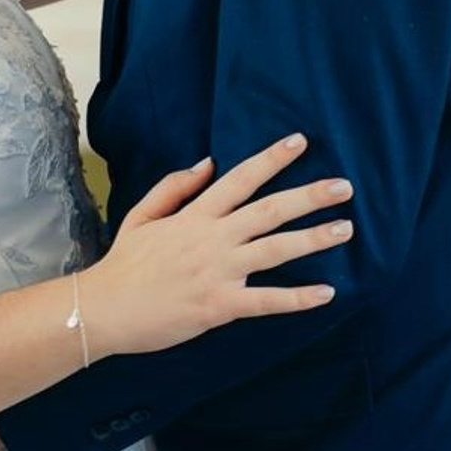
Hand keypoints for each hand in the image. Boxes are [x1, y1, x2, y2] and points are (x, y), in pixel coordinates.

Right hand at [80, 135, 351, 358]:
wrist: (105, 308)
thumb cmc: (125, 263)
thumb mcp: (142, 215)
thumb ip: (174, 187)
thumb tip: (207, 163)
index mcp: (194, 216)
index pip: (239, 179)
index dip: (270, 159)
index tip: (300, 142)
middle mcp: (212, 238)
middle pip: (268, 210)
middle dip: (308, 196)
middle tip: (344, 187)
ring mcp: (217, 272)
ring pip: (274, 250)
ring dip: (312, 239)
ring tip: (345, 229)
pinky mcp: (219, 306)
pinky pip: (266, 301)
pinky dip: (297, 298)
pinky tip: (326, 293)